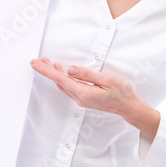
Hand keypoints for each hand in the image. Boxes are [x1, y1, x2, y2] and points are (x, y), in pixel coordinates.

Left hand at [30, 57, 159, 138]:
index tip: (36, 63)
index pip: (61, 79)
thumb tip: (70, 69)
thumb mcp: (107, 79)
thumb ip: (87, 74)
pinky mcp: (84, 98)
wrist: (129, 106)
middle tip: (37, 60)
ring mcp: (81, 99)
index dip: (47, 70)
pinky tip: (62, 72)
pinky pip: (69, 87)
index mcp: (84, 93)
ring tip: (47, 63)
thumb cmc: (122, 92)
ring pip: (63, 85)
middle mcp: (79, 98)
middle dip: (47, 71)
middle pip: (59, 82)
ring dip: (54, 74)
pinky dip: (62, 79)